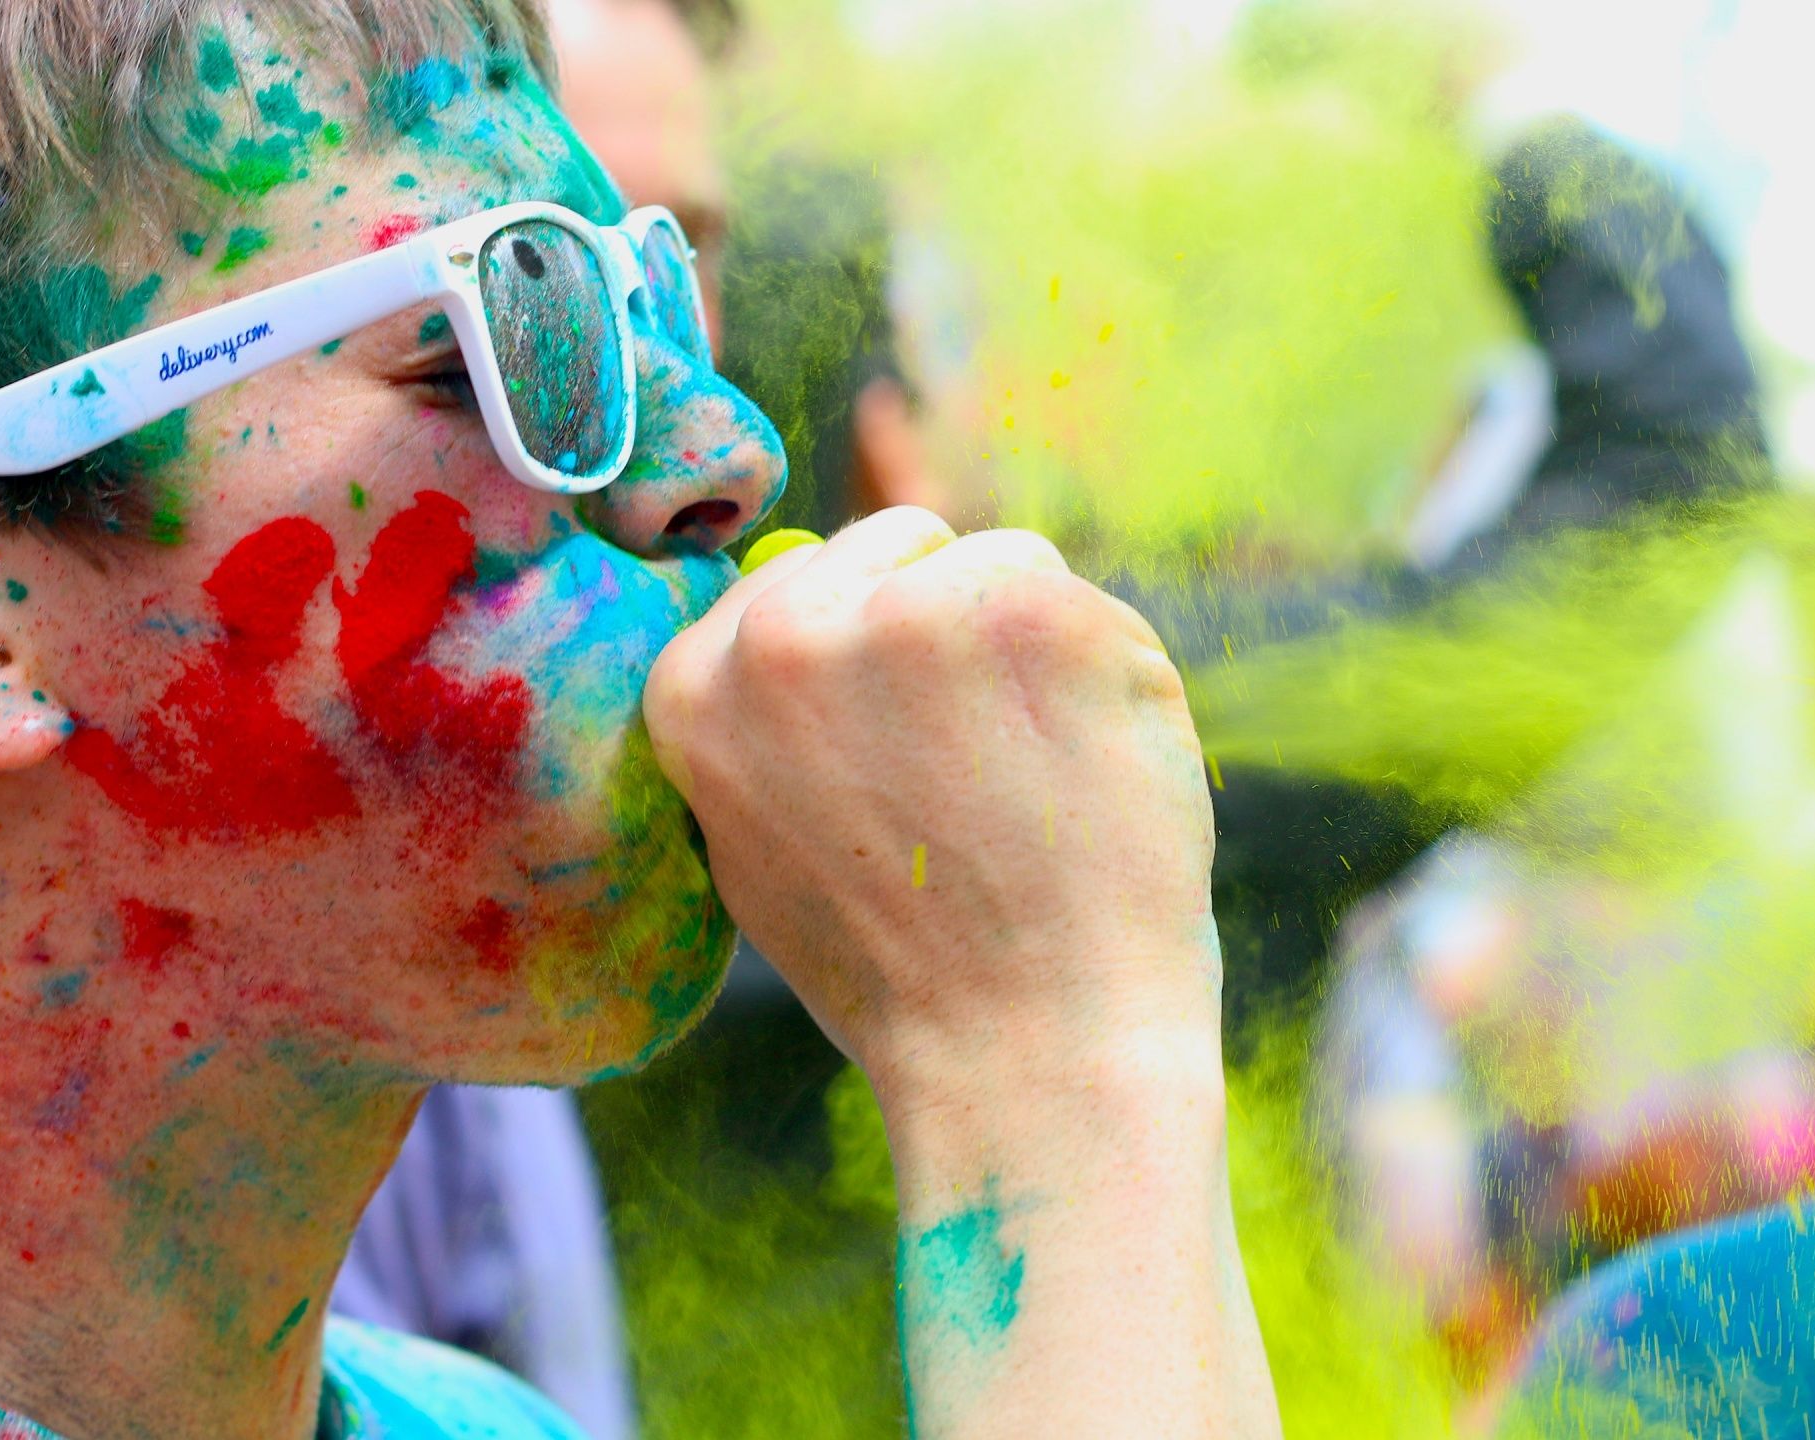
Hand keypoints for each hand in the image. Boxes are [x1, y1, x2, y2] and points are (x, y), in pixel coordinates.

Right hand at [643, 507, 1220, 1099]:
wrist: (1033, 1055)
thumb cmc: (915, 975)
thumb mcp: (768, 846)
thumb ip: (772, 723)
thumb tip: (802, 619)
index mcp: (694, 683)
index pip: (818, 578)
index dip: (886, 661)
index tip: (910, 761)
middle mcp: (782, 631)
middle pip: (910, 546)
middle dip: (959, 634)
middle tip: (980, 784)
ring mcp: (907, 611)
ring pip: (1010, 564)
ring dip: (1042, 657)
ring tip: (1035, 795)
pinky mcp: (1031, 611)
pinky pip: (1100, 606)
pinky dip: (1120, 684)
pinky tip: (1097, 784)